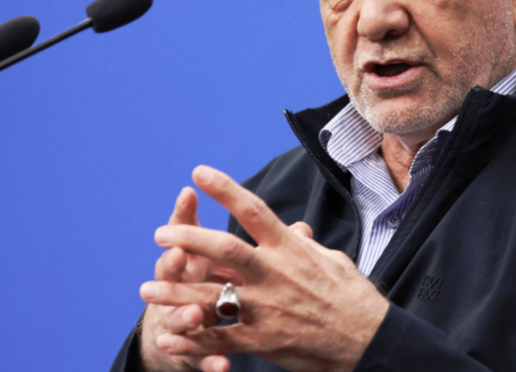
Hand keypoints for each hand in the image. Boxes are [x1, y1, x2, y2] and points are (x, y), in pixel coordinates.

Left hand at [140, 166, 389, 371]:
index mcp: (290, 249)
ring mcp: (266, 309)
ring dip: (175, 293)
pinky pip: (219, 340)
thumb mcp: (332, 261)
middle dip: (189, 241)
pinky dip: (190, 340)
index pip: (252, 210)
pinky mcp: (262, 341)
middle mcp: (274, 275)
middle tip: (160, 235)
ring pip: (212, 297)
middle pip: (224, 250)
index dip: (223, 189)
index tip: (198, 172)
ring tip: (146, 289)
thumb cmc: (354, 300)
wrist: (369, 343)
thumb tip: (296, 229)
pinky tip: (167, 337)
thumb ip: (306, 244)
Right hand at [140, 187, 233, 371]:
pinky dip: (210, 362)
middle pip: (170, 275)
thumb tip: (226, 198)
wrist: (177, 336)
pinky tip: (223, 366)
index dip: (182, 218)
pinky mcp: (192, 352)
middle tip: (177, 254)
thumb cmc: (196, 284)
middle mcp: (176, 289)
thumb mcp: (208, 257)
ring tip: (193, 314)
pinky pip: (202, 358)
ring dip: (184, 314)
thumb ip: (220, 230)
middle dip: (173, 264)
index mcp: (186, 263)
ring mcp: (181, 321)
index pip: (182, 235)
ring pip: (180, 317)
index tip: (187, 197)